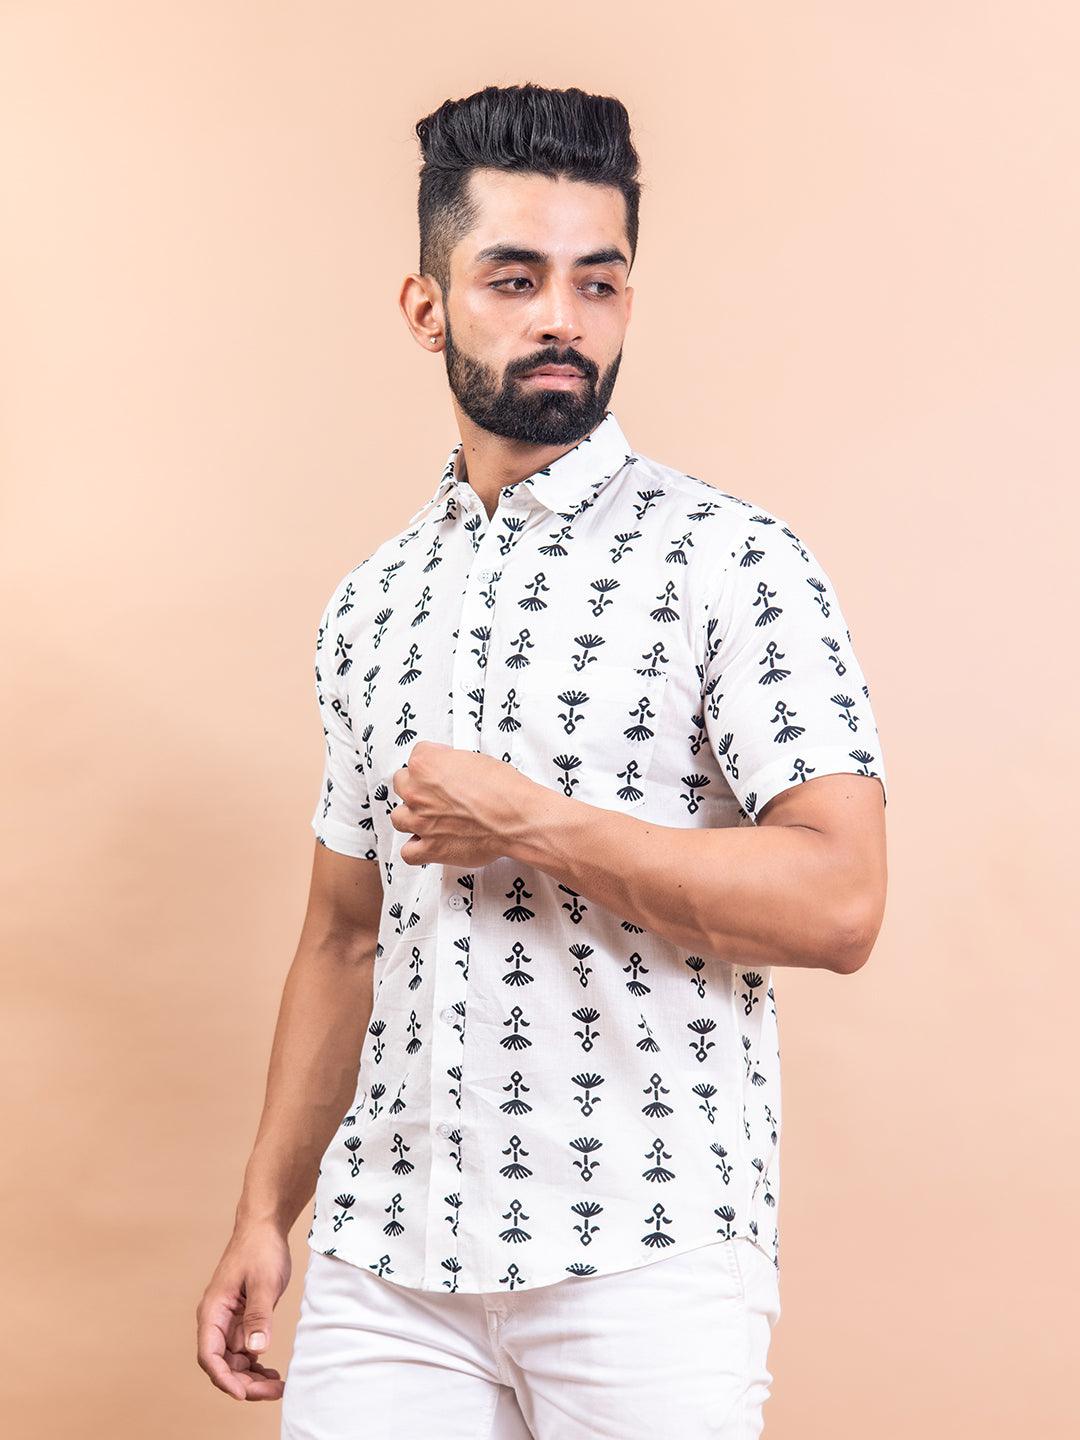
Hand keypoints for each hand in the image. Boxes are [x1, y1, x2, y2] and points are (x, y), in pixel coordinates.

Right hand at [195, 1221, 290, 1401]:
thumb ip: (259, 1315)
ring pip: (234, 1361)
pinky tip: (271, 1373)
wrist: (264, 1226)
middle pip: (222, 1364)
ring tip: (277, 1386)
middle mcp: (216, 1320)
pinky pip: (244, 1350)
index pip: (209, 1354)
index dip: (223, 1378)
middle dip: (244, 1383)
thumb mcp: (264, 1282)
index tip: (242, 1394)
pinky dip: (256, 1364)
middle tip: (273, 1392)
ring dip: (251, 1377)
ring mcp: (229, 1321)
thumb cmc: (260, 1248)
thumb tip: (255, 1349)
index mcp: (213, 1311)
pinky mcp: (242, 1319)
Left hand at [390, 740, 535, 867]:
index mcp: (425, 765)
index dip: (433, 762)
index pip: (416, 756)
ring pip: (398, 818)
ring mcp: (420, 822)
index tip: (444, 769)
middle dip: (417, 787)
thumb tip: (450, 770)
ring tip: (429, 818)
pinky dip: (415, 848)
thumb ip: (452, 763)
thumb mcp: (476, 759)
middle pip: (401, 784)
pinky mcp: (430, 848)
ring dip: (411, 817)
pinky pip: (408, 852)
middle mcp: (416, 793)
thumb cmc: (502, 788)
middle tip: (436, 793)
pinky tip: (427, 843)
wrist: (515, 818)